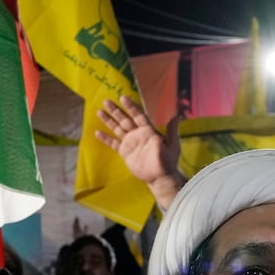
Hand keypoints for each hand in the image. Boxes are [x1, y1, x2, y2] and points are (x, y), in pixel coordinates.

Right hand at [95, 94, 184, 208]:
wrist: (160, 176)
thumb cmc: (168, 161)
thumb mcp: (173, 145)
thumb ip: (172, 131)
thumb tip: (177, 117)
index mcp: (148, 130)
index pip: (138, 115)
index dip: (131, 107)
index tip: (123, 97)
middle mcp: (138, 134)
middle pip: (125, 119)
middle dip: (116, 110)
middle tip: (106, 101)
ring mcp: (131, 142)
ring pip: (118, 128)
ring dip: (109, 120)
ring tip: (99, 111)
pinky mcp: (125, 152)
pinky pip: (113, 143)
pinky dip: (106, 138)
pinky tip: (97, 132)